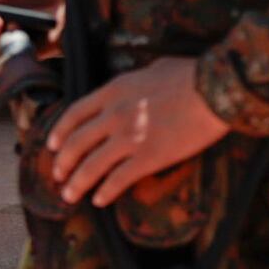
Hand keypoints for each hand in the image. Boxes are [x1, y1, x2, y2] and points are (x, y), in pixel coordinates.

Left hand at [44, 56, 229, 206]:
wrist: (217, 88)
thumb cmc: (192, 74)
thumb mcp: (155, 68)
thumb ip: (139, 80)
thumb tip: (141, 80)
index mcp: (113, 91)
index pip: (74, 114)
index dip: (59, 132)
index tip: (52, 145)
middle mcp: (114, 115)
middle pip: (76, 143)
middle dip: (62, 162)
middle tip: (57, 175)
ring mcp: (130, 138)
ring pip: (91, 166)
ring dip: (76, 183)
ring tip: (69, 195)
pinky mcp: (149, 157)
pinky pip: (119, 179)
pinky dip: (106, 192)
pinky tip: (100, 200)